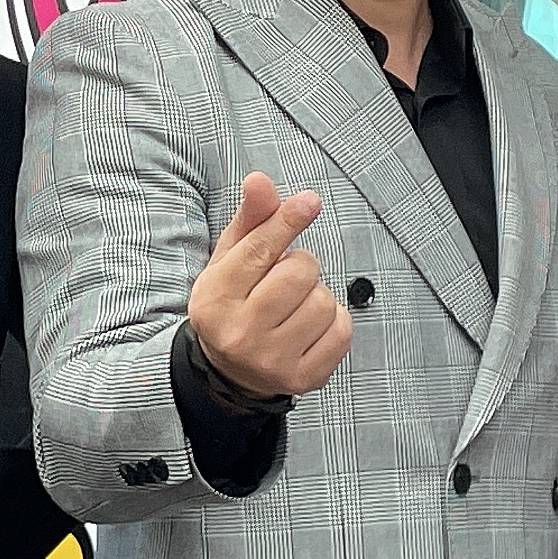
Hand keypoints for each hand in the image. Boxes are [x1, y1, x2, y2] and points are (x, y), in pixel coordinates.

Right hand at [187, 171, 351, 400]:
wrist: (230, 372)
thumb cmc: (234, 303)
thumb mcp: (230, 260)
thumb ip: (250, 220)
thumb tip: (260, 180)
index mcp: (215, 299)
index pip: (259, 251)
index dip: (287, 221)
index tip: (309, 201)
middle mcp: (241, 333)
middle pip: (299, 273)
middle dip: (300, 264)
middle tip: (286, 276)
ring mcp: (273, 360)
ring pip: (323, 301)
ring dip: (316, 293)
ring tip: (295, 304)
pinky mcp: (304, 378)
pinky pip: (342, 330)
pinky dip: (334, 320)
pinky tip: (311, 325)